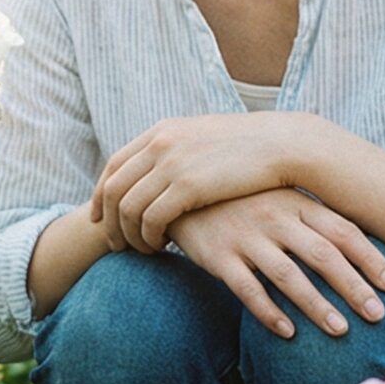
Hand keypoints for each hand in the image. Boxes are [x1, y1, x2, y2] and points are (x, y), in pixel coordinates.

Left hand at [90, 113, 301, 253]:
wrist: (283, 144)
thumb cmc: (250, 148)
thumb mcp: (204, 139)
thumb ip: (178, 150)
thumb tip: (161, 170)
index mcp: (161, 131)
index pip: (113, 165)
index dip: (101, 194)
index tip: (100, 217)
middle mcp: (159, 143)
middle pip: (112, 188)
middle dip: (108, 221)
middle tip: (116, 245)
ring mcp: (171, 163)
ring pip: (127, 207)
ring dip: (129, 235)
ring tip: (141, 252)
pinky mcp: (187, 186)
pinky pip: (150, 219)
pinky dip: (149, 238)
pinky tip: (162, 248)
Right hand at [166, 191, 384, 338]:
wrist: (180, 193)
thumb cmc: (240, 199)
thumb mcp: (277, 195)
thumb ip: (312, 216)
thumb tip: (357, 245)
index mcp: (294, 202)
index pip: (342, 230)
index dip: (370, 258)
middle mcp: (274, 217)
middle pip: (323, 255)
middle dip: (353, 287)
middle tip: (377, 315)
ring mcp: (246, 237)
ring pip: (289, 275)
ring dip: (318, 305)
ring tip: (341, 330)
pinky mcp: (218, 257)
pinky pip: (248, 289)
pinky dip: (269, 312)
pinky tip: (289, 332)